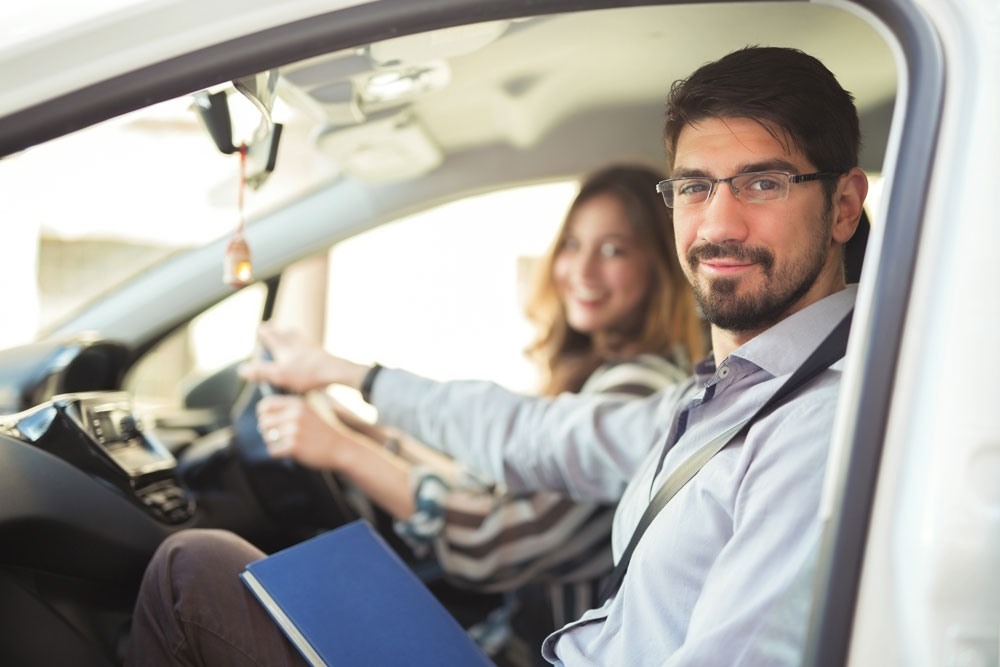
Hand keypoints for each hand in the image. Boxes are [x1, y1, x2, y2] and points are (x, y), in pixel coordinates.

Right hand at [238, 322, 368, 392]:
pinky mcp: (321, 353)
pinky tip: (308, 349)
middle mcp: (297, 343)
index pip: (270, 335)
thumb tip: (241, 370)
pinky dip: (304, 344)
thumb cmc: (307, 373)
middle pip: (284, 332)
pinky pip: (310, 345)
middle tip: (270, 326)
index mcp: (284, 347)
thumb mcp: (279, 375)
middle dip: (276, 330)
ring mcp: (310, 347)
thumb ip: (261, 371)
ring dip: (290, 334)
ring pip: (298, 336)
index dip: (264, 332)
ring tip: (288, 333)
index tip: (260, 328)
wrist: (335, 371)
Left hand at [255, 393, 361, 470]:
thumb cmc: (325, 430)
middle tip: (278, 436)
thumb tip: (265, 411)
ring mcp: (294, 430)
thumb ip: (291, 407)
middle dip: (267, 430)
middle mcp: (294, 414)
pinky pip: (272, 451)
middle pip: (263, 422)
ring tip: (286, 443)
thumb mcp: (311, 410)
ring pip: (267, 437)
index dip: (264, 414)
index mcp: (297, 404)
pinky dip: (278, 453)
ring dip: (273, 442)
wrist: (342, 447)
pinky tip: (289, 451)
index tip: (269, 421)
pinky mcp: (294, 446)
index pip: (266, 404)